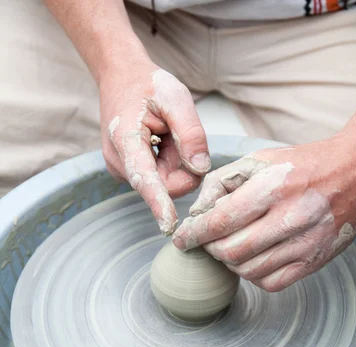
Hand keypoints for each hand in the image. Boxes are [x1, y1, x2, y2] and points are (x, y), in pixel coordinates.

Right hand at [100, 63, 209, 234]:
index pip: (145, 178)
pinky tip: (161, 140)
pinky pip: (162, 178)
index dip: (158, 202)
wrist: (121, 78)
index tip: (168, 225)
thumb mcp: (175, 96)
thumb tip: (201, 168)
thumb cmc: (148, 85)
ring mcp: (124, 171)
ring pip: (166, 182)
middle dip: (183, 165)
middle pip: (166, 184)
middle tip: (178, 132)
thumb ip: (191, 132)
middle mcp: (120, 163)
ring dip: (176, 161)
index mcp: (125, 140)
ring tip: (166, 133)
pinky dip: (170, 161)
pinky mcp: (131, 174)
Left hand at [173, 136, 355, 290]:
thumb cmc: (302, 166)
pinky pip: (270, 283)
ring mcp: (305, 244)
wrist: (354, 174)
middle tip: (207, 241)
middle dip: (209, 249)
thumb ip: (221, 183)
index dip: (194, 234)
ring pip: (247, 270)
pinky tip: (252, 258)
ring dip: (229, 262)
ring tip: (231, 246)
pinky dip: (252, 275)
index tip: (181, 239)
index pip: (221, 221)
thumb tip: (196, 213)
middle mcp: (291, 218)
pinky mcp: (313, 262)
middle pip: (231, 251)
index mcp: (274, 187)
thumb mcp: (258, 160)